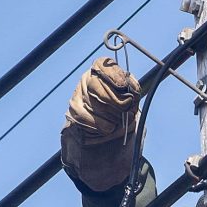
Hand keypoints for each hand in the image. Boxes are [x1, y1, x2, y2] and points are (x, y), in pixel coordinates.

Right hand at [61, 57, 140, 190]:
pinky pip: (88, 118)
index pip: (103, 65)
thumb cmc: (123, 116)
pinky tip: (107, 128)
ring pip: (94, 102)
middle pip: (98, 85)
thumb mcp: (133, 101)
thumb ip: (132, 91)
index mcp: (101, 72)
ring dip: (111, 115)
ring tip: (116, 120)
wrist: (108, 141)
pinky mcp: (72, 114)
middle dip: (117, 101)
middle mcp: (86, 80)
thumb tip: (130, 89)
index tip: (124, 86)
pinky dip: (102, 126)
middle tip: (126, 110)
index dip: (114, 75)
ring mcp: (77, 96)